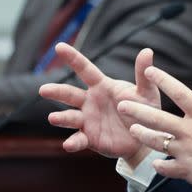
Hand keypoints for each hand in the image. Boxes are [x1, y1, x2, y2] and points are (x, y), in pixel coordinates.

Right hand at [38, 42, 160, 162]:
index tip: (59, 46)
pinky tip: (68, 145)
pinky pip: (78, 140)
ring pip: (70, 117)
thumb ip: (144, 74)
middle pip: (70, 94)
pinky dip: (73, 142)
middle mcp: (90, 102)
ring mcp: (88, 120)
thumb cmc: (146, 110)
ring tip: (53, 118)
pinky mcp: (90, 138)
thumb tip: (147, 51)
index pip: (86, 69)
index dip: (73, 58)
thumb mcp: (147, 92)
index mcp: (102, 86)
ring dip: (61, 118)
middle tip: (44, 89)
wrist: (146, 138)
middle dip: (57, 92)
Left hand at [117, 67, 191, 191]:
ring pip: (157, 142)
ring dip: (143, 136)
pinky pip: (166, 168)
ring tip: (132, 131)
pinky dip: (159, 166)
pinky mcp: (186, 171)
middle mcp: (191, 132)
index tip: (149, 71)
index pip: (180, 93)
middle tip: (120, 104)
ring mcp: (186, 152)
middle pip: (158, 118)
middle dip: (138, 110)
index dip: (164, 80)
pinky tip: (155, 163)